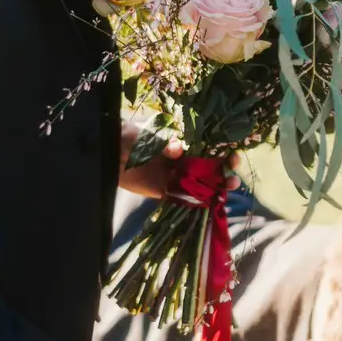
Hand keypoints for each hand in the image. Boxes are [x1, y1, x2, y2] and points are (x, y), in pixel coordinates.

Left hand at [118, 121, 242, 198]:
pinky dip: (196, 202)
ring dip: (215, 189)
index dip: (223, 153)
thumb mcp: (149, 135)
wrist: (109, 152)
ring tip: (226, 191)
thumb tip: (179, 149)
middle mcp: (183, 160)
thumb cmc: (131, 135)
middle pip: (210, 169)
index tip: (233, 155)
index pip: (210, 148)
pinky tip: (208, 205)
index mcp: (184, 143)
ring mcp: (174, 176)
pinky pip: (183, 198)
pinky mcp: (163, 191)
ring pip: (201, 185)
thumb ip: (164, 143)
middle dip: (224, 174)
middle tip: (233, 179)